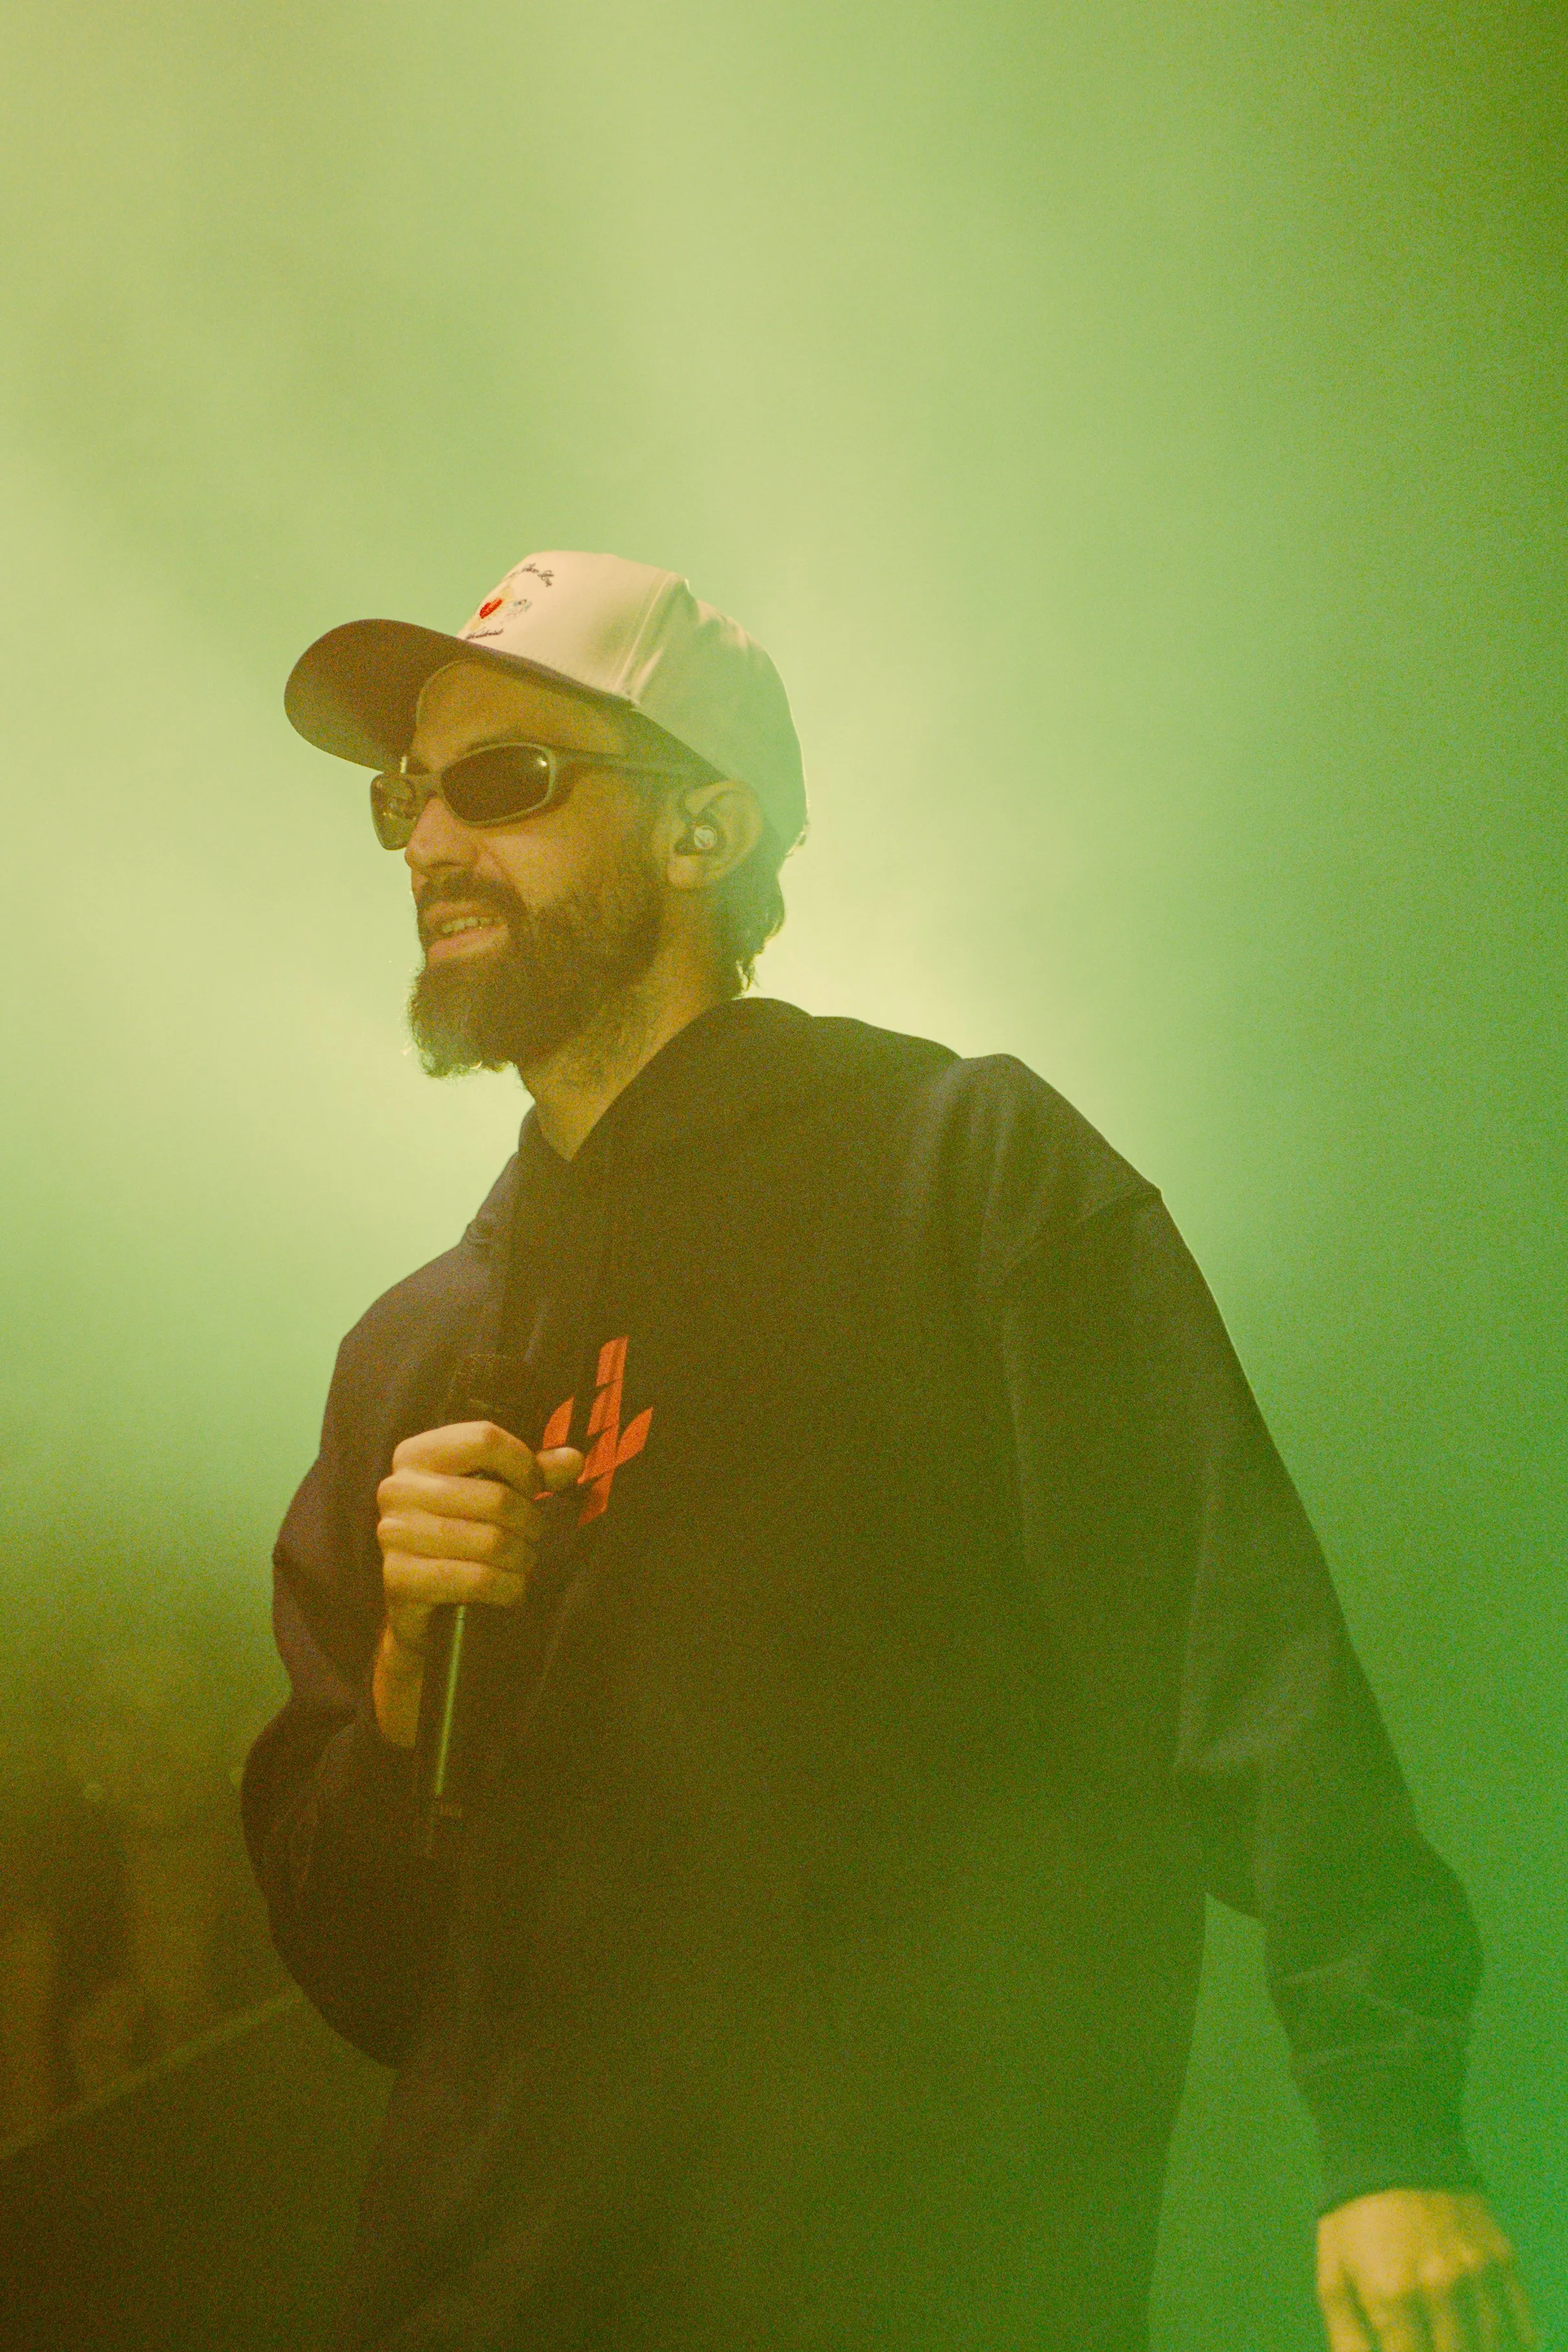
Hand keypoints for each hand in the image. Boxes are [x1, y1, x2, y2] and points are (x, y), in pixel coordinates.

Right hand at [372, 1421, 583, 1746]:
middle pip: (496, 1497)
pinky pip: (477, 1580)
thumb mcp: (496, 1492)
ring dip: (521, 1558)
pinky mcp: (398, 1577)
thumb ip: (533, 1473)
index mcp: (416, 1453)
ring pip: (491, 1542)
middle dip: (529, 1522)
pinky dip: (508, 1588)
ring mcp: (392, 1533)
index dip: (524, 1466)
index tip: (532, 1489)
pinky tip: (511, 1590)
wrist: (420, 1602)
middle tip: (531, 1536)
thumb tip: (574, 1459)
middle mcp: (397, 1487)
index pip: (485, 1438)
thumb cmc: (463, 1532)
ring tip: (522, 1562)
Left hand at [1317, 2189, 1536, 2351]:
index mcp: (1393, 2295)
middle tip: (1428, 2342)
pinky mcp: (1504, 2259)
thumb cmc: (1353, 2218)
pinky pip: (1521, 2325)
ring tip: (1454, 2341)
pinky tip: (1495, 2344)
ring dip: (1474, 2350)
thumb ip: (1348, 2341)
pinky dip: (1514, 2344)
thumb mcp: (1333, 2277)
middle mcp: (1442, 2288)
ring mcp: (1479, 2274)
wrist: (1393, 2146)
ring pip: (1490, 2347)